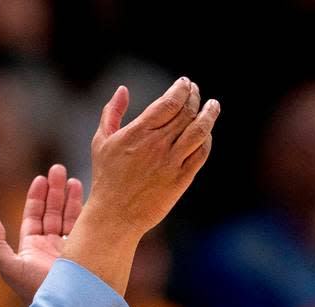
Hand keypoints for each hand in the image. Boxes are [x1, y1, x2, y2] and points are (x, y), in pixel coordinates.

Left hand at [0, 164, 83, 302]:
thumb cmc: (35, 289)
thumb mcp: (10, 267)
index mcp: (32, 248)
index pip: (34, 217)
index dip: (37, 197)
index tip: (41, 178)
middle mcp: (50, 247)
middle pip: (52, 212)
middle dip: (55, 191)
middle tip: (58, 169)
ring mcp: (70, 249)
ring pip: (69, 217)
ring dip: (70, 197)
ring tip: (73, 178)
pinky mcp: (86, 251)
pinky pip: (85, 226)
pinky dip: (85, 210)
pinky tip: (86, 194)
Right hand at [60, 77, 218, 294]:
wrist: (115, 216)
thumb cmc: (106, 178)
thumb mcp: (101, 142)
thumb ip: (111, 113)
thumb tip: (122, 90)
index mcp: (138, 133)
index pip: (170, 102)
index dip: (182, 89)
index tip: (185, 83)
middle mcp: (157, 145)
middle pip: (187, 112)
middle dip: (195, 97)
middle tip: (196, 92)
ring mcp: (171, 162)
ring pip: (200, 130)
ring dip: (209, 114)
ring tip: (213, 106)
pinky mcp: (181, 179)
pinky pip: (201, 153)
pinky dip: (206, 140)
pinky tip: (205, 134)